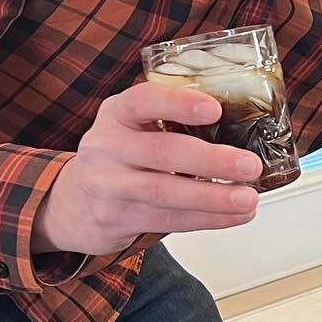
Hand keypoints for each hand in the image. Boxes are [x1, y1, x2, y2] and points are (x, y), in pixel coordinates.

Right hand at [32, 81, 262, 255]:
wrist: (72, 204)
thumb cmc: (120, 158)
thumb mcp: (131, 127)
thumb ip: (170, 123)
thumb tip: (243, 129)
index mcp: (116, 113)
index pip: (144, 101)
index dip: (179, 104)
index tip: (214, 109)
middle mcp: (106, 146)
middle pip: (161, 152)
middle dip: (211, 160)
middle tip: (249, 165)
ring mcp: (108, 185)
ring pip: (166, 193)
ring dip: (214, 198)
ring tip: (247, 198)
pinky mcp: (117, 219)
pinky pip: (168, 220)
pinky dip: (207, 219)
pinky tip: (233, 215)